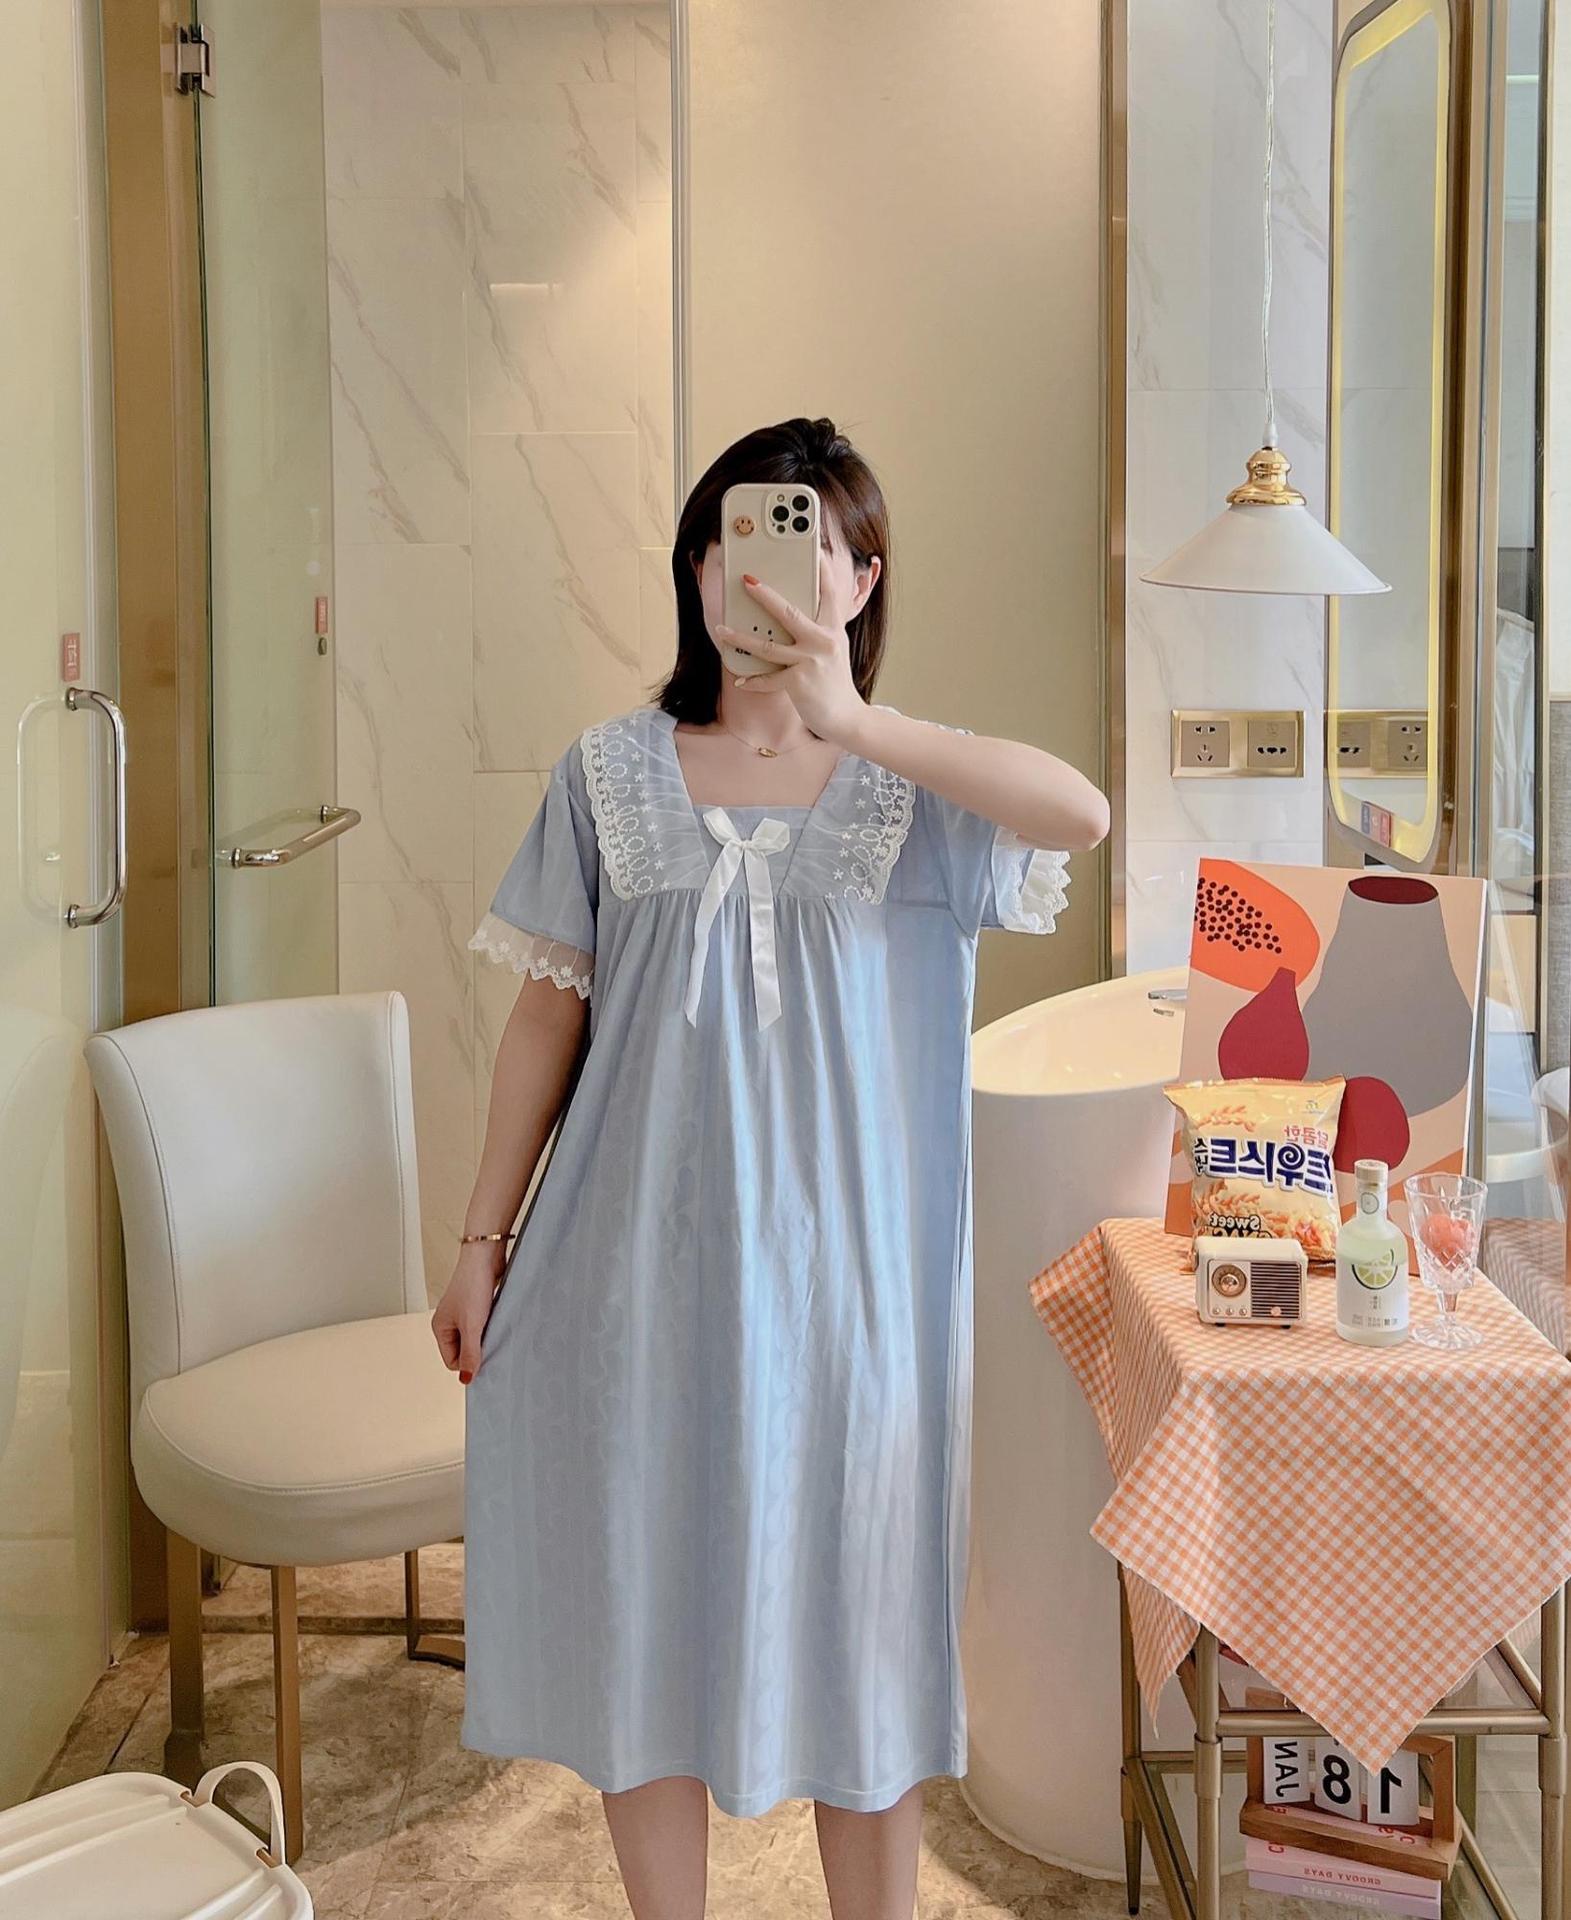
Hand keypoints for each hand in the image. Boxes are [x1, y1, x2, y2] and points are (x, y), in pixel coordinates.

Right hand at [432, 1243, 505, 1383]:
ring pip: (475, 1338)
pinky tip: (499, 1321)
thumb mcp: (472, 1325)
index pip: (452, 1360)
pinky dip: (491, 1326)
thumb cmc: (473, 1285)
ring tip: (495, 1329)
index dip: (468, 1363)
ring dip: (486, 1337)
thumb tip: (466, 1378)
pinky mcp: (478, 1306)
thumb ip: (470, 1353)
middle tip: (493, 1344)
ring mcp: (464, 1314)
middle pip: (464, 1350)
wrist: (486, 1255)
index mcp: (440, 1328)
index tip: (485, 1359)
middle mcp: (449, 1322)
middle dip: (478, 1350)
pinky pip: (484, 1326)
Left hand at [716, 573, 867, 748]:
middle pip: (789, 612)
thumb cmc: (834, 682)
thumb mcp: (834, 649)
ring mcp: (811, 662)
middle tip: (746, 580)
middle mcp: (823, 641)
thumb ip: (819, 629)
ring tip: (721, 629)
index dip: (821, 570)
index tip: (813, 550)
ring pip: (767, 646)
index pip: (829, 593)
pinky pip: (768, 679)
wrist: (846, 717)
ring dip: (740, 637)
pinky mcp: (799, 683)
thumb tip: (791, 613)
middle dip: (764, 594)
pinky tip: (741, 679)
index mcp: (833, 629)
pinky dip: (753, 680)